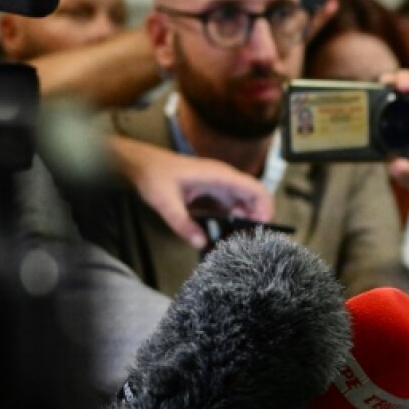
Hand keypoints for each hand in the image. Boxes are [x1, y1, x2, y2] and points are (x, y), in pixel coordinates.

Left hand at [109, 137, 273, 248]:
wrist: (142, 165)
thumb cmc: (154, 177)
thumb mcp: (165, 202)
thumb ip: (182, 223)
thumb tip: (201, 244)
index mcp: (220, 176)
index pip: (256, 189)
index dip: (266, 209)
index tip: (264, 230)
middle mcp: (225, 179)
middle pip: (255, 198)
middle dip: (258, 220)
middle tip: (251, 242)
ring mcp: (221, 186)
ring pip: (245, 204)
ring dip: (247, 221)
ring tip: (240, 242)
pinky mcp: (214, 193)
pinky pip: (232, 207)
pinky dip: (235, 220)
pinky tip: (227, 235)